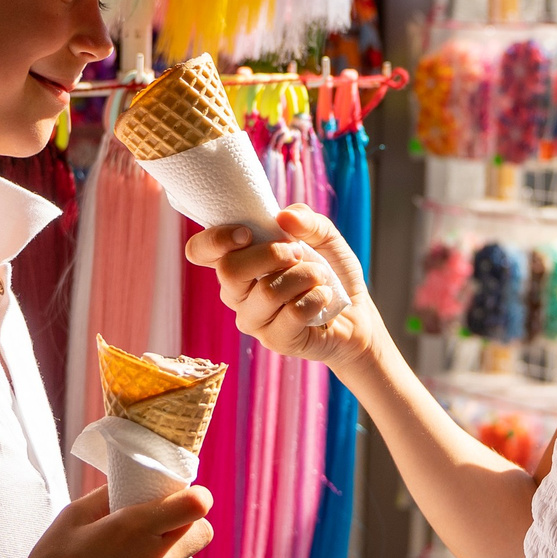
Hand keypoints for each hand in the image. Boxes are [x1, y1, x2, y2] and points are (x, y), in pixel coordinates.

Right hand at [186, 207, 381, 369]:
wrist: (356, 315)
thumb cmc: (331, 274)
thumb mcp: (324, 237)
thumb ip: (306, 220)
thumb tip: (284, 217)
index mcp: (238, 261)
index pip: (199, 251)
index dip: (214, 239)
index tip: (246, 233)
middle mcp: (236, 293)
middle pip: (229, 270)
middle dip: (272, 253)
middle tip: (298, 253)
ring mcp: (253, 319)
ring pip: (267, 291)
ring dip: (304, 275)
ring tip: (320, 277)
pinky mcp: (275, 340)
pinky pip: (292, 312)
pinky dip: (317, 297)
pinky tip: (324, 298)